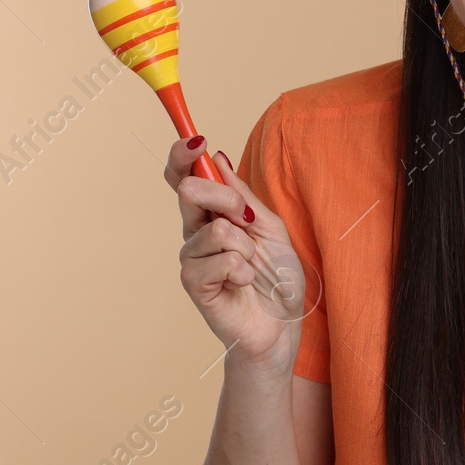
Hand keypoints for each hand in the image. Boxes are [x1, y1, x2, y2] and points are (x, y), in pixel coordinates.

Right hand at [166, 136, 307, 370]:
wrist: (281, 324)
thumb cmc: (276, 277)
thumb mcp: (269, 226)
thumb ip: (242, 196)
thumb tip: (217, 158)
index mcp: (211, 213)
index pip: (183, 176)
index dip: (183, 155)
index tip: (196, 140)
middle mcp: (195, 231)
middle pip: (189, 190)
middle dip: (227, 198)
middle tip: (248, 220)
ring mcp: (192, 257)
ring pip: (215, 228)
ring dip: (245, 246)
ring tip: (251, 265)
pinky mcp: (194, 283)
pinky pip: (220, 259)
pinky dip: (242, 269)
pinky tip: (244, 283)